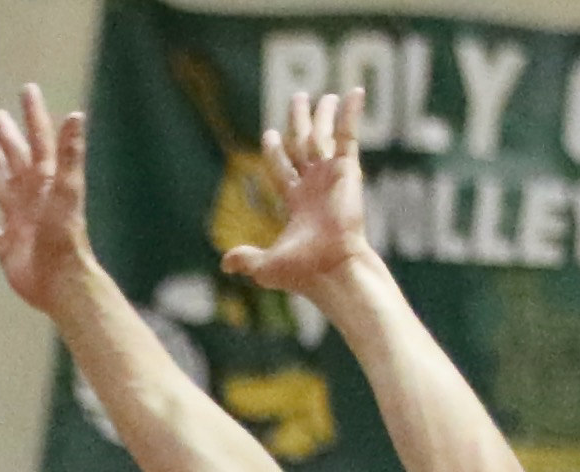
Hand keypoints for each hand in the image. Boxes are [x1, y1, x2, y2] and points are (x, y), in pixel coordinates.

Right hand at [0, 84, 99, 314]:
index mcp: (47, 182)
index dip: (34, 115)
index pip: (39, 141)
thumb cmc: (64, 237)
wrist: (60, 282)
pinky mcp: (9, 249)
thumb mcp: (67, 191)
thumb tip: (77, 115)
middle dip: (9, 137)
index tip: (27, 90)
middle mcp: (34, 198)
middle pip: (19, 160)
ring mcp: (21, 222)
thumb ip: (70, 154)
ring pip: (6, 190)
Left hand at [226, 88, 374, 295]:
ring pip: (324, 137)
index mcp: (296, 202)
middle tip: (297, 98)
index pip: (283, 169)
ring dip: (324, 115)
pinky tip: (354, 92)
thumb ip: (246, 258)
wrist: (331, 270)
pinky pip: (348, 136)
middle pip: (303, 145)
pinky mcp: (347, 171)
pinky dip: (351, 114)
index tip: (271, 133)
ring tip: (326, 94)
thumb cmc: (302, 272)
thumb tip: (224, 263)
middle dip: (299, 122)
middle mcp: (315, 185)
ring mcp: (331, 177)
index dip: (276, 151)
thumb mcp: (265, 265)